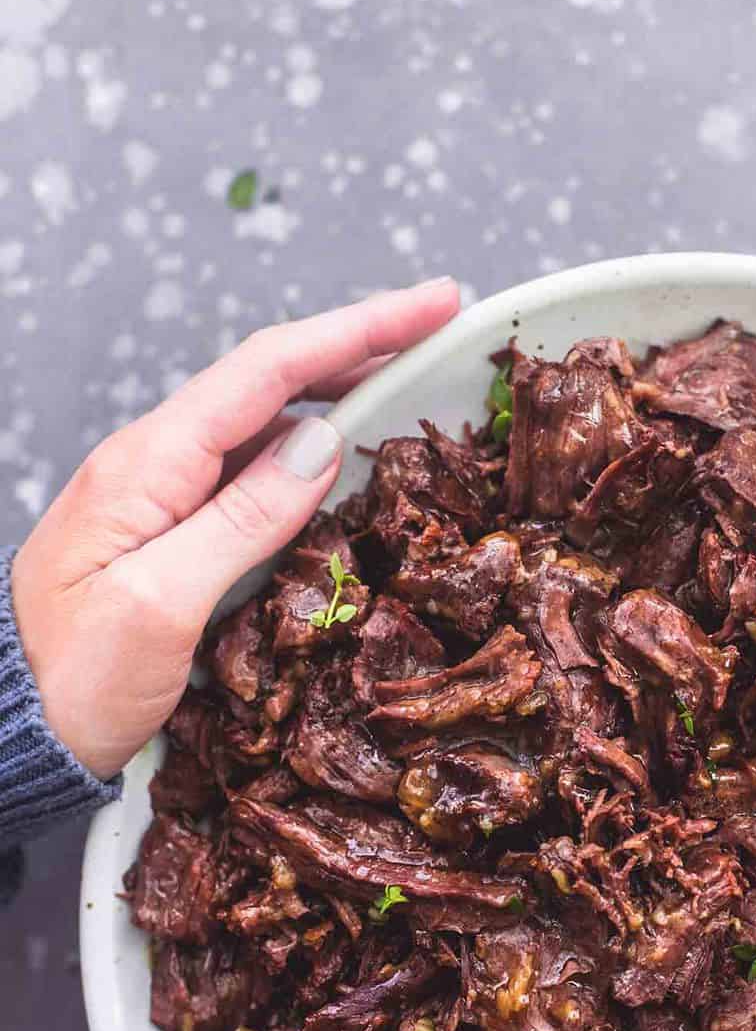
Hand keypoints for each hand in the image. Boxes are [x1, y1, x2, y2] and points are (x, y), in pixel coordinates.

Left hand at [11, 280, 458, 777]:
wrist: (12, 725)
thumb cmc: (75, 678)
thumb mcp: (162, 605)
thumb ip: (242, 519)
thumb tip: (321, 444)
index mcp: (149, 463)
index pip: (267, 371)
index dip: (356, 331)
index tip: (431, 305)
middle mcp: (154, 461)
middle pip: (269, 379)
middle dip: (357, 345)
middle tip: (438, 327)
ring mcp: (160, 493)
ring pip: (263, 419)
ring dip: (337, 389)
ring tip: (407, 379)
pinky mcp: (169, 529)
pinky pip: (250, 468)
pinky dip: (308, 446)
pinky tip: (342, 455)